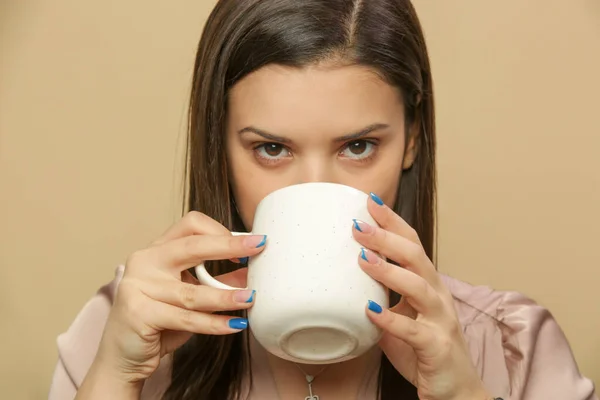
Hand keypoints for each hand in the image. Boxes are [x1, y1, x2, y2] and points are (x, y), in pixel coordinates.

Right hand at [91, 211, 266, 383]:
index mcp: (157, 250)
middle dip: (229, 245)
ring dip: (227, 296)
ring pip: (193, 291)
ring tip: (252, 298)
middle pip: (192, 246)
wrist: (123, 359)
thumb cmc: (159, 323)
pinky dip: (214, 323)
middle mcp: (144, 262)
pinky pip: (186, 318)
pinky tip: (235, 325)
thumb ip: (215, 283)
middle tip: (258, 247)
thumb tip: (250, 274)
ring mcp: (138, 286)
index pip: (190, 224)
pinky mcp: (138, 313)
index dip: (220, 230)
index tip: (245, 244)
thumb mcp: (190, 297)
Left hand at [352, 194, 490, 399]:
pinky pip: (413, 331)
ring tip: (362, 258)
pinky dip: (390, 320)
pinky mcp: (436, 346)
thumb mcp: (400, 316)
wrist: (455, 389)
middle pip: (415, 256)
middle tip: (357, 225)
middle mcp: (437, 295)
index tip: (369, 202)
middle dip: (386, 237)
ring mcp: (440, 320)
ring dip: (388, 271)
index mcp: (428, 283)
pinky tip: (370, 311)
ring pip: (418, 286)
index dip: (393, 222)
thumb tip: (344, 281)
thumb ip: (380, 297)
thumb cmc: (424, 348)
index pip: (412, 243)